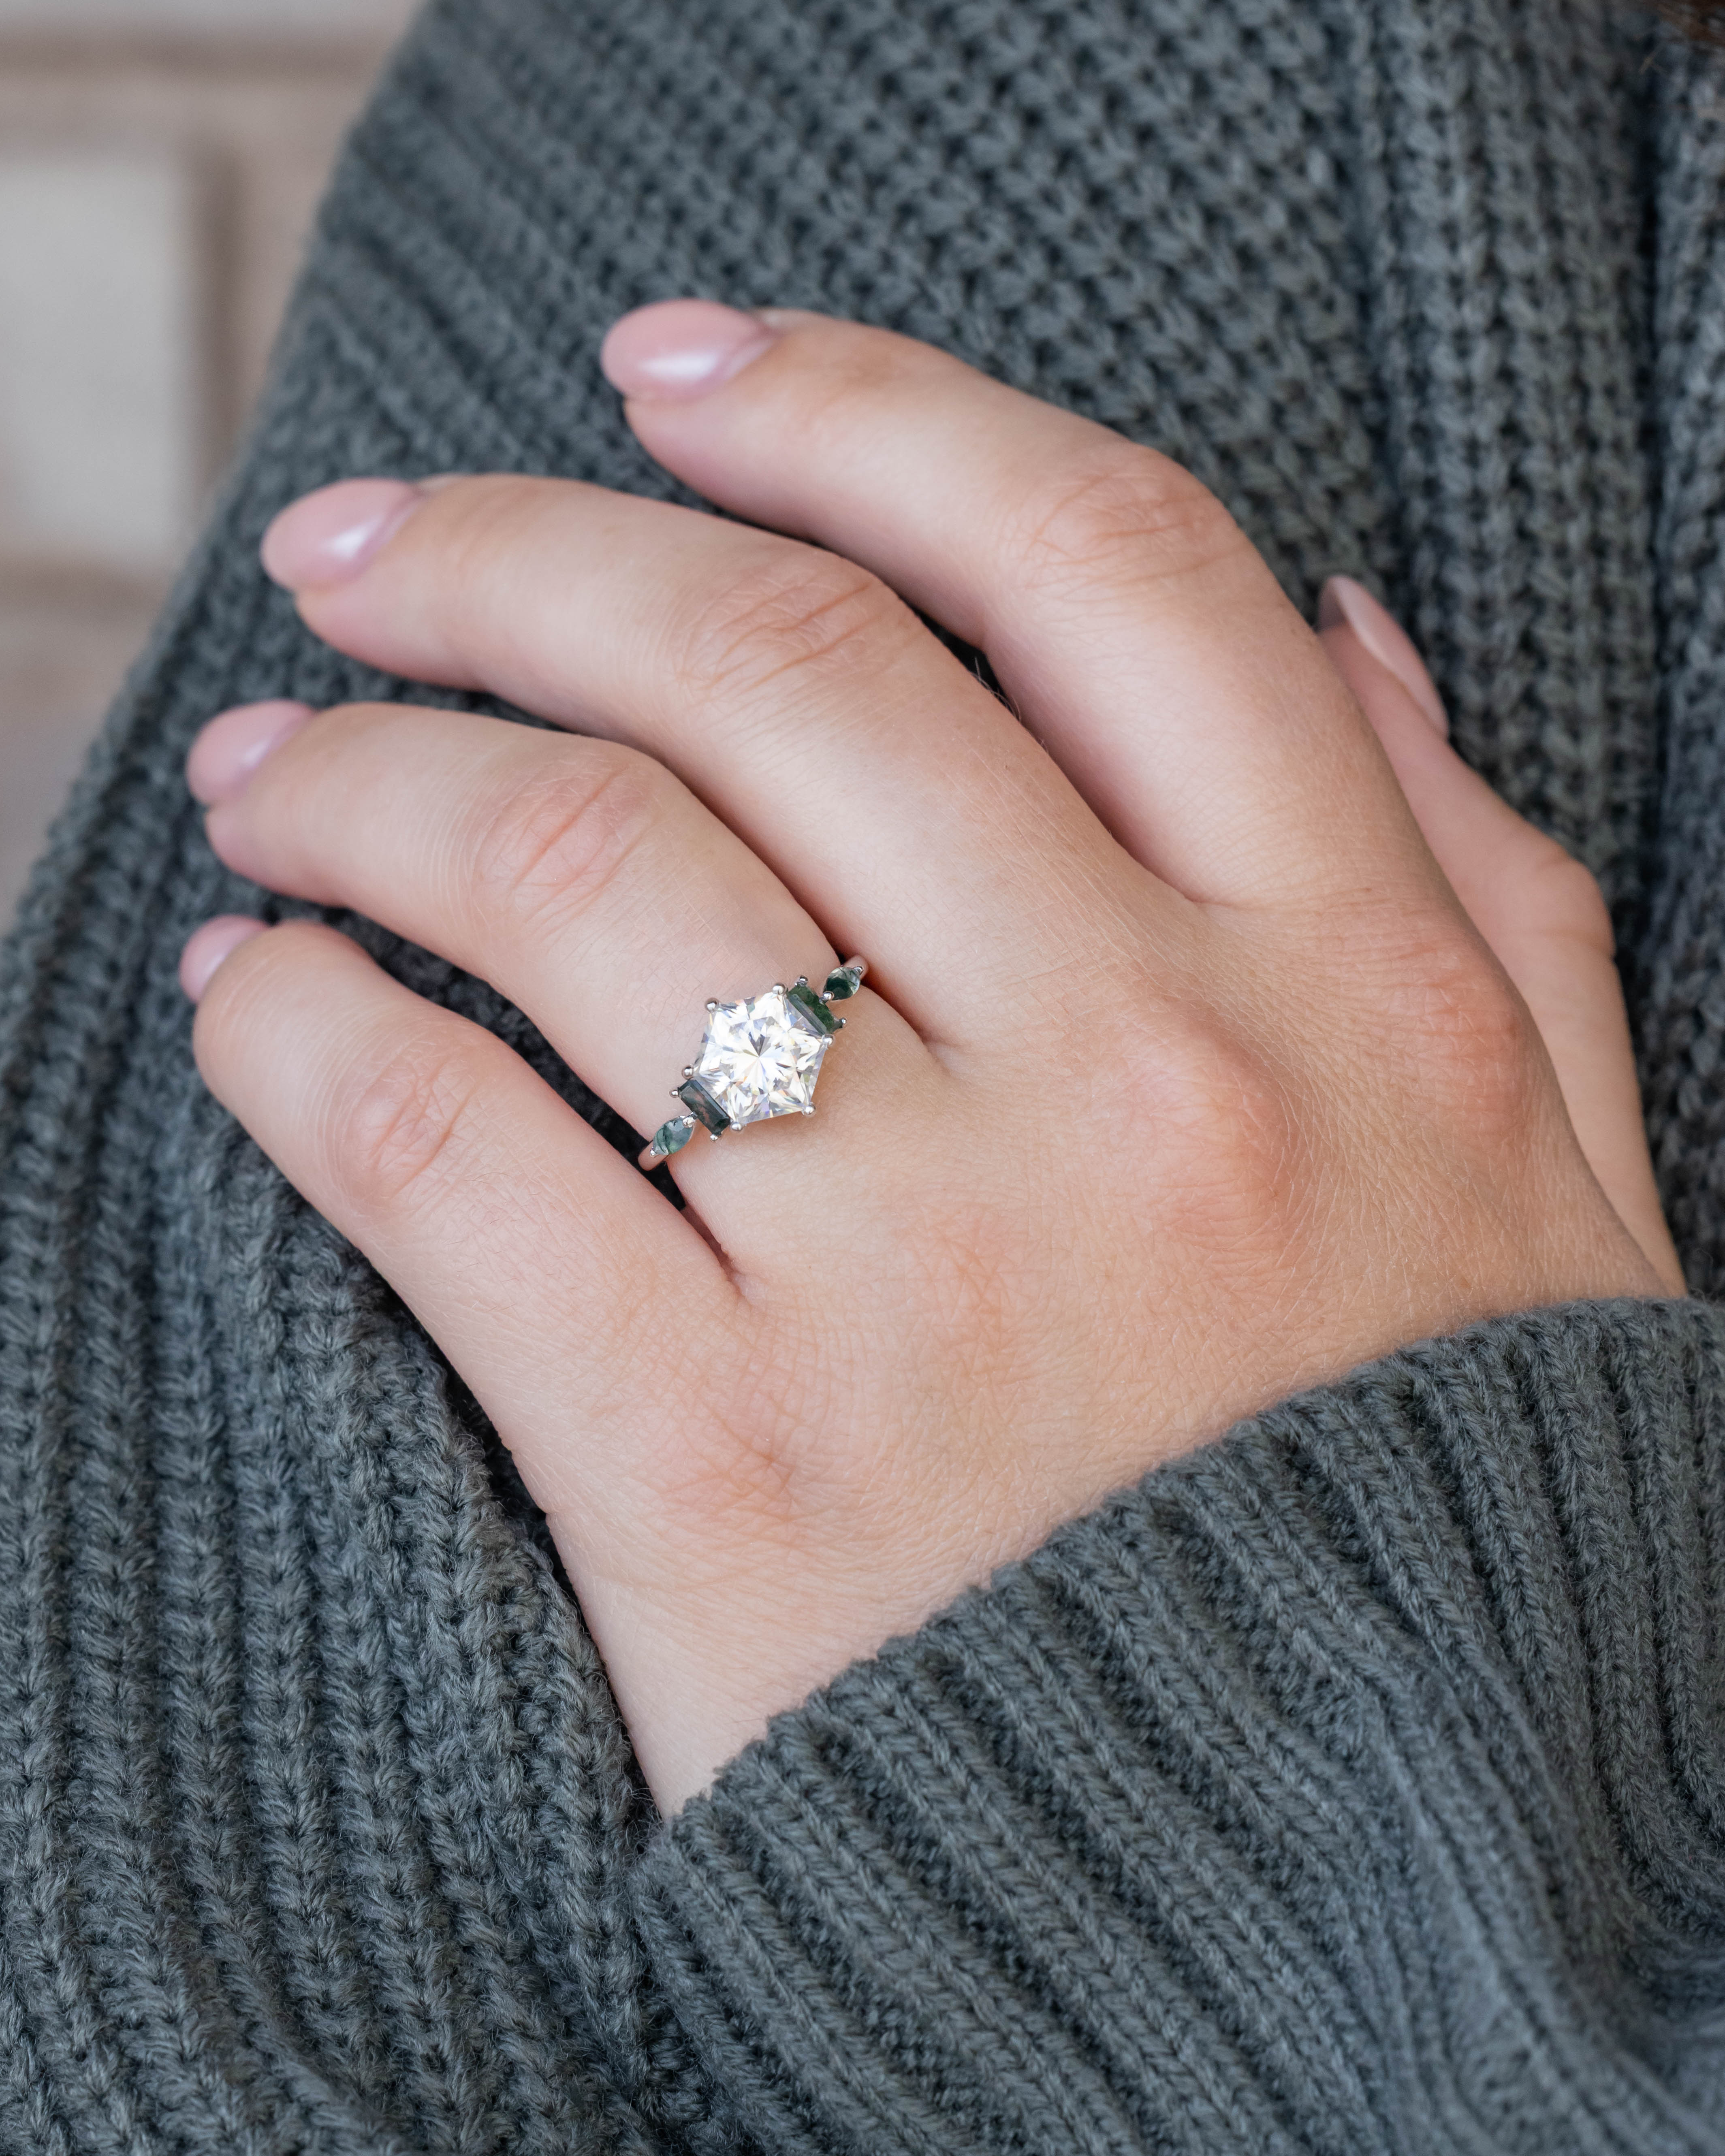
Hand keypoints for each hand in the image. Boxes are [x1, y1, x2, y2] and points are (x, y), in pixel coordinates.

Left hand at [180, 303, 1675, 1811]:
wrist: (1364, 1917)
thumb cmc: (1436, 1536)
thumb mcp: (1557, 1194)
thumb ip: (1485, 895)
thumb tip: (1335, 623)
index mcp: (1356, 991)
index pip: (1090, 567)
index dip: (857, 413)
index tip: (671, 374)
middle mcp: (1147, 1080)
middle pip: (774, 669)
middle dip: (524, 555)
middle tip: (370, 552)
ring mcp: (928, 1276)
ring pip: (573, 873)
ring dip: (367, 777)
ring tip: (271, 772)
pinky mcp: (722, 1478)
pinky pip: (442, 1156)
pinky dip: (299, 1038)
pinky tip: (251, 996)